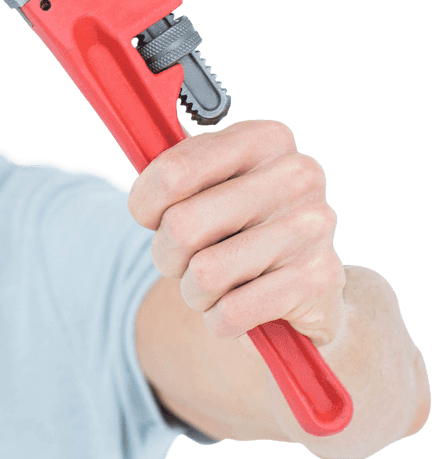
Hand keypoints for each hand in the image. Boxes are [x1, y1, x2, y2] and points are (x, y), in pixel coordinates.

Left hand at [128, 119, 345, 345]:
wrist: (307, 286)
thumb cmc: (239, 227)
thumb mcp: (207, 187)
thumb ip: (172, 173)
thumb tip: (140, 161)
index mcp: (264, 139)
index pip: (172, 172)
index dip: (144, 206)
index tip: (150, 218)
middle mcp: (296, 175)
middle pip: (182, 226)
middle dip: (168, 255)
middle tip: (185, 259)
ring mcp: (312, 227)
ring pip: (204, 274)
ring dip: (194, 291)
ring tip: (216, 283)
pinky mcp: (318, 279)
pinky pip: (230, 313)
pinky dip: (219, 319)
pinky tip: (240, 304)